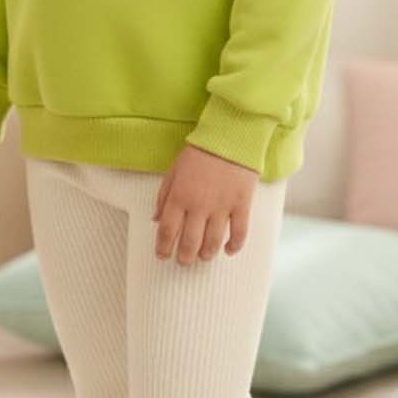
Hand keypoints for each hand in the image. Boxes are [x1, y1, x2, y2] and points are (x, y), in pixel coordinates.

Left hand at [151, 144, 257, 263]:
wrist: (230, 136)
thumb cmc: (200, 152)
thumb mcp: (174, 170)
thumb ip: (163, 196)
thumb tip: (156, 219)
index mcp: (179, 197)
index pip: (167, 231)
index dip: (163, 248)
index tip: (162, 255)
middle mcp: (199, 206)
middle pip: (189, 243)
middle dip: (184, 257)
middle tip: (183, 261)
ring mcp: (222, 207)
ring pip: (213, 242)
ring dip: (206, 254)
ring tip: (203, 257)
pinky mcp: (241, 205)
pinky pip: (239, 233)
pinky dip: (234, 246)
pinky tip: (229, 250)